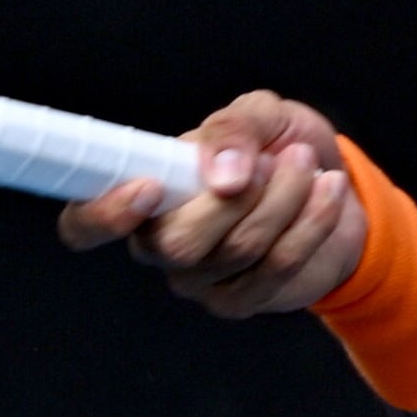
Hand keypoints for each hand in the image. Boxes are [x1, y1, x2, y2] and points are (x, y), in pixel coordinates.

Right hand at [55, 89, 366, 318]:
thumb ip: (232, 129)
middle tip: (280, 158)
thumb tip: (222, 175)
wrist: (332, 182)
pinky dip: (312, 221)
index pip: (83, 225)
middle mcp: (157, 244)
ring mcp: (197, 281)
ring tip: (307, 164)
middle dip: (243, 196)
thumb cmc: (277, 145)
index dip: (102, 216)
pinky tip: (327, 192)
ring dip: (288, 198)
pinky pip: (276, 268)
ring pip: (239, 251)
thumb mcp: (258, 114)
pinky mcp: (241, 302)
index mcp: (140, 194)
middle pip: (179, 243)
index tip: (148, 188)